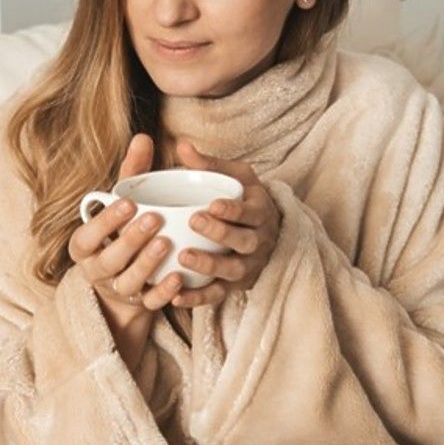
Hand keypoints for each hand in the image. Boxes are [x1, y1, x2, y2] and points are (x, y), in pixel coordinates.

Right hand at [67, 133, 183, 317]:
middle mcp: (97, 271)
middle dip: (130, 240)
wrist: (124, 280)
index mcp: (85, 246)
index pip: (88, 235)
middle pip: (109, 260)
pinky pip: (150, 303)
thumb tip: (143, 136)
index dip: (106, 222)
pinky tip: (179, 277)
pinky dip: (163, 292)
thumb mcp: (122, 204)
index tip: (127, 203)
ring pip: (128, 282)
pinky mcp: (140, 305)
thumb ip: (131, 173)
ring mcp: (119, 290)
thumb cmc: (123, 231)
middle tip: (154, 219)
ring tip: (167, 244)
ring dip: (147, 264)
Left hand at [169, 138, 282, 309]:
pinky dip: (198, 298)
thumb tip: (182, 146)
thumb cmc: (245, 200)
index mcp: (260, 213)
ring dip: (209, 266)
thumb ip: (210, 164)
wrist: (268, 235)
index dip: (233, 210)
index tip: (212, 204)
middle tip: (195, 221)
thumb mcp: (237, 177)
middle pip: (243, 242)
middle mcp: (259, 242)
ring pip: (232, 270)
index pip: (249, 213)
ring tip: (183, 257)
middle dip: (220, 233)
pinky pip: (218, 295)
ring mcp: (248, 266)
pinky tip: (176, 296)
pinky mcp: (235, 286)